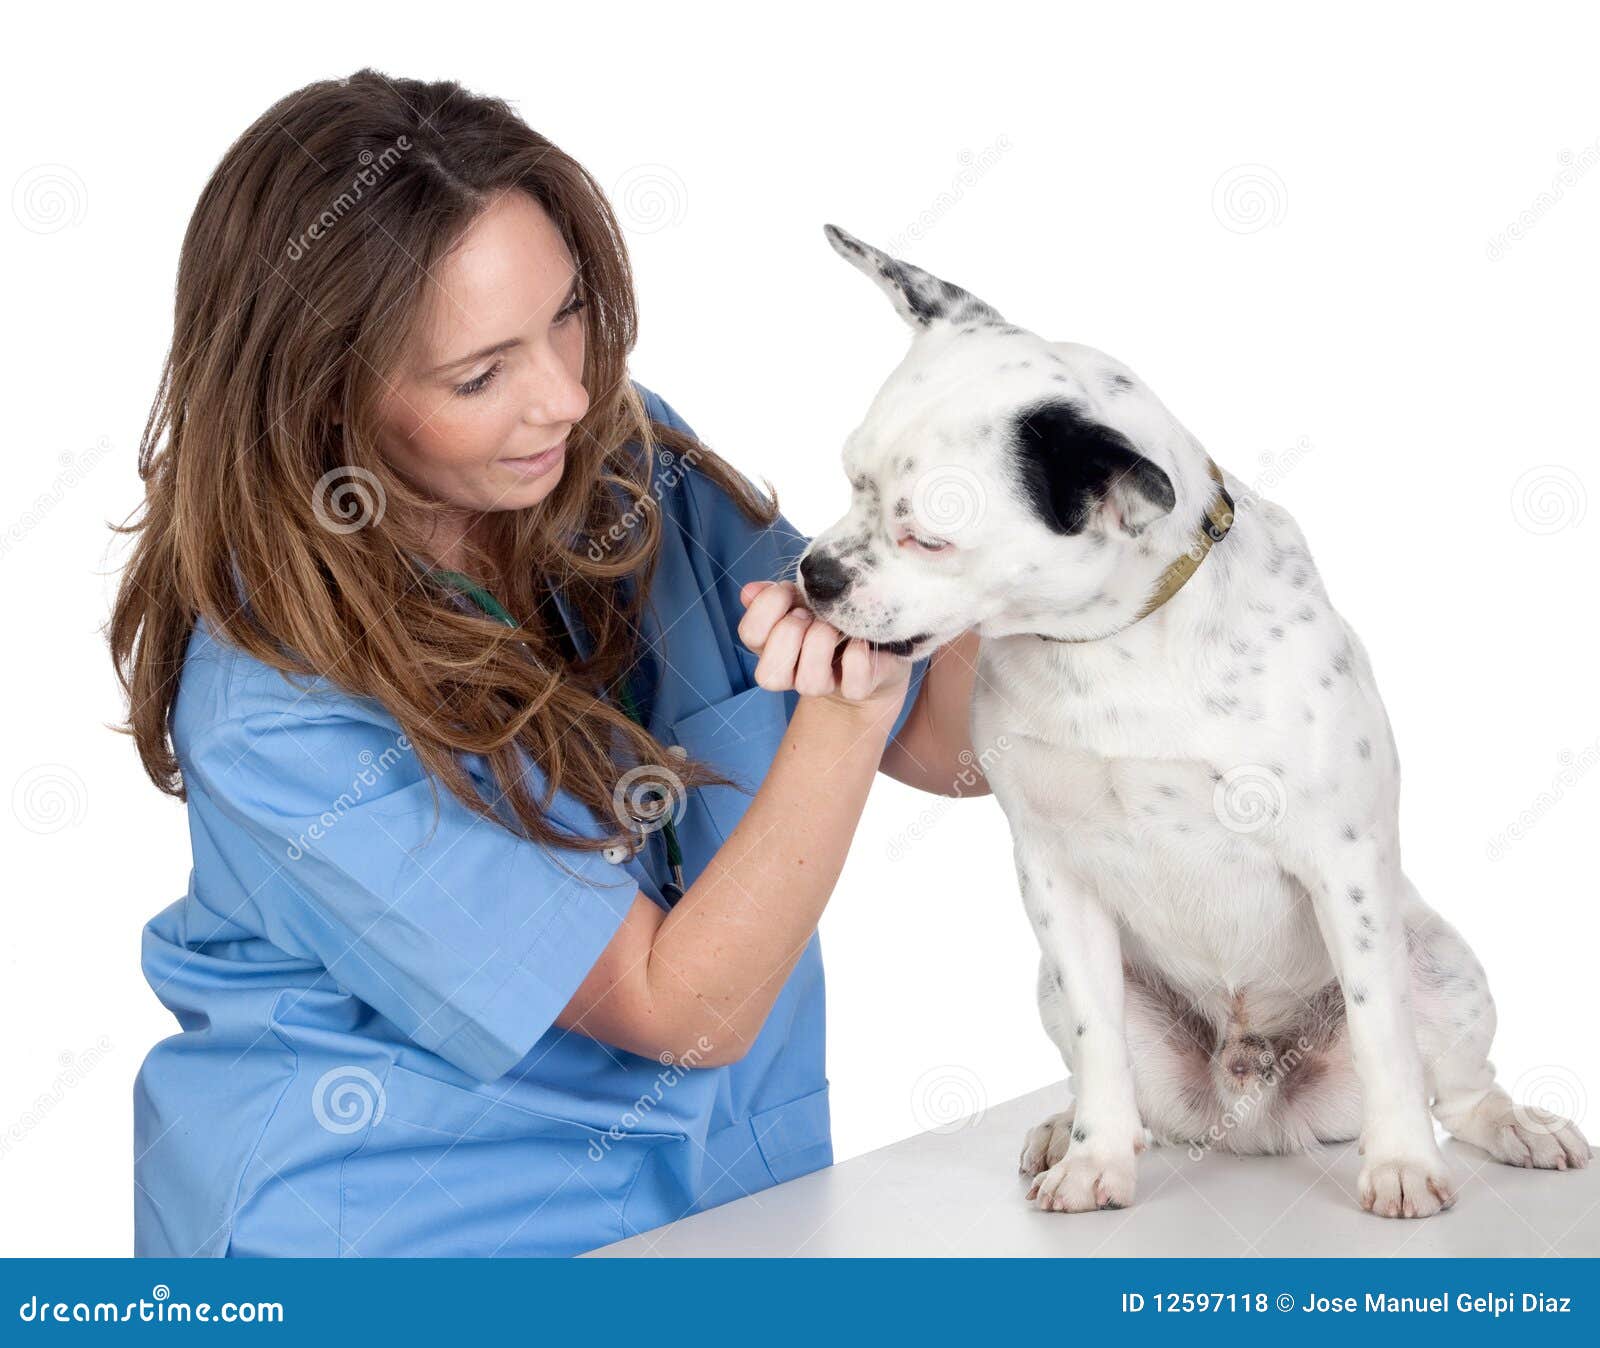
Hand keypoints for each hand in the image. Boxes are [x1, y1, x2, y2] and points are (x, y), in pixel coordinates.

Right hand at [737, 581, 910, 717]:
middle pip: (767, 675)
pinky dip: (857, 657)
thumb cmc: (830, 617)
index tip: (788, 590)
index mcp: (771, 646)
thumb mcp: (801, 599)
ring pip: (808, 684)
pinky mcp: (858, 690)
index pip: (749, 635)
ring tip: (833, 626)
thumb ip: (773, 595)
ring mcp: (825, 686)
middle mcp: (792, 673)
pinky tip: (861, 639)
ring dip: (820, 644)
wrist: (874, 646)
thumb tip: (750, 592)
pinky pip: (853, 685)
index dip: (765, 609)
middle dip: (789, 632)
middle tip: (809, 613)